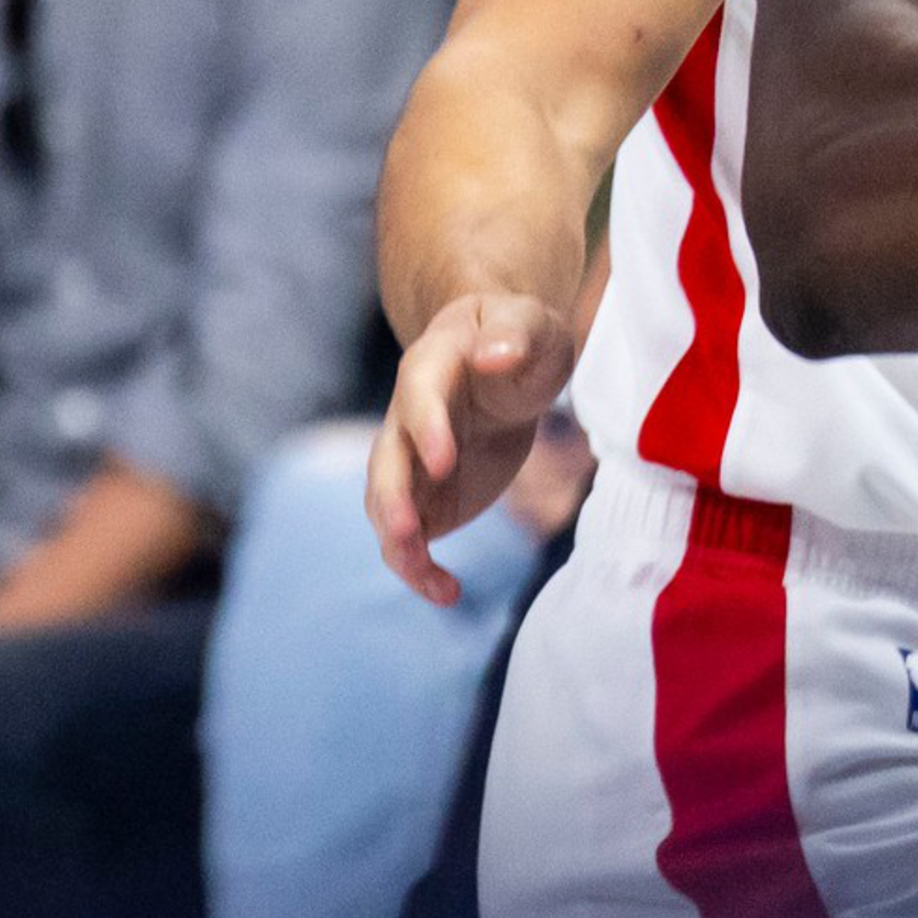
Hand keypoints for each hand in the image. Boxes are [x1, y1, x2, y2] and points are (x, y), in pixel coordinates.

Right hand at [369, 292, 577, 605]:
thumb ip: (515, 334)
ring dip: (401, 545)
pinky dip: (420, 569)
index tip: (445, 461)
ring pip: (386, 507)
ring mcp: (410, 460)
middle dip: (393, 499)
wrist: (505, 362)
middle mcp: (406, 417)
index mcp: (431, 366)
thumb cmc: (521, 336)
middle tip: (408, 534)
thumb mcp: (531, 324)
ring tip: (434, 581)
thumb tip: (494, 354)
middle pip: (386, 460)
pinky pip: (408, 538)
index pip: (418, 396)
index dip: (427, 428)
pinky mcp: (425, 496)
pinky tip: (448, 592)